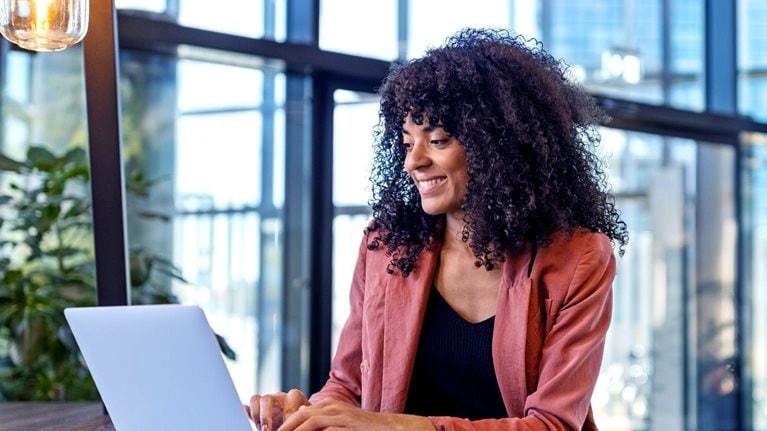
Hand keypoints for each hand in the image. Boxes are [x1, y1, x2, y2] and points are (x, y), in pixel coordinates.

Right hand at [245, 389, 309, 430]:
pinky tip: (245, 423)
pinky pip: (247, 407)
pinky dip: (246, 414)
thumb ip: (302, 414)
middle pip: (267, 398)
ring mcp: (267, 403)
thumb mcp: (306, 418)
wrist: (300, 422)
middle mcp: (279, 397)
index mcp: (294, 397)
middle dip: (265, 416)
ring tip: (260, 430)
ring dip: (256, 416)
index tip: (287, 427)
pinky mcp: (258, 410)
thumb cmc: (305, 421)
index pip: (289, 398)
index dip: (287, 414)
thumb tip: (301, 409)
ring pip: (255, 399)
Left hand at [277, 398, 434, 430]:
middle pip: (299, 415)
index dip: (285, 426)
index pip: (299, 414)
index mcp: (328, 407)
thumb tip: (304, 419)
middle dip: (284, 428)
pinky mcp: (346, 420)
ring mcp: (339, 412)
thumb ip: (326, 425)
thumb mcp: (342, 427)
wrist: (391, 429)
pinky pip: (322, 426)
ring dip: (291, 430)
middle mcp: (331, 406)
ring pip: (307, 419)